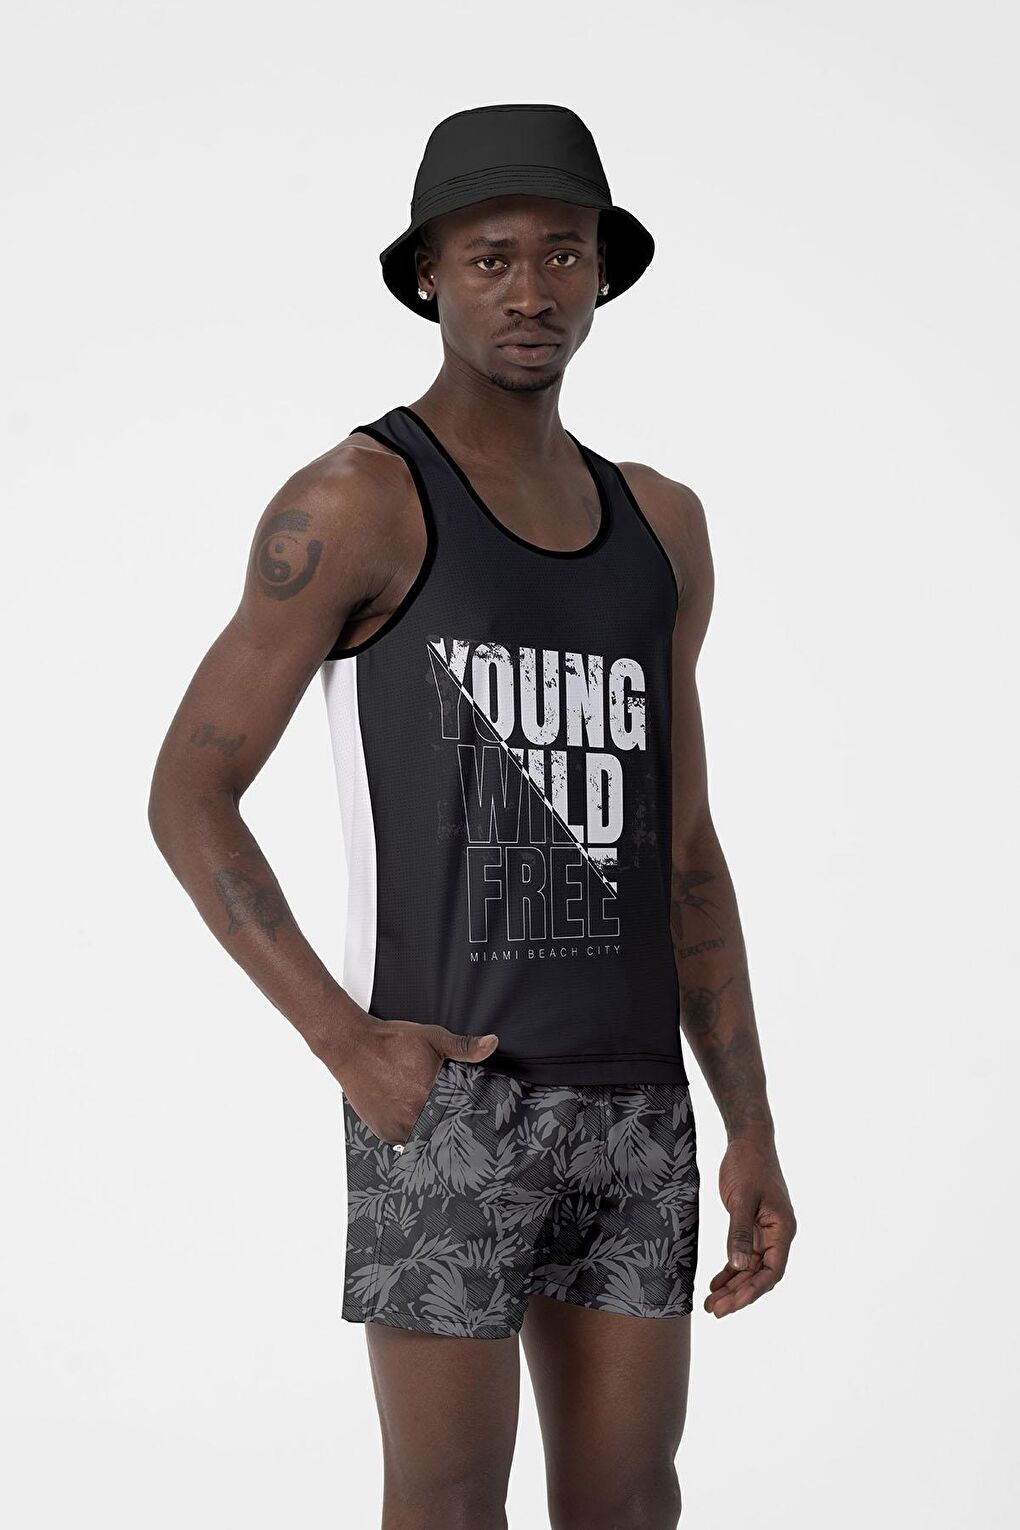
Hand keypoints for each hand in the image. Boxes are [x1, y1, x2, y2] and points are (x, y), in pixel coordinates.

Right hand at [317, 1016, 498, 1143]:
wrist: (352, 1046)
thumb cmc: (390, 1042)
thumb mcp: (432, 1038)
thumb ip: (464, 1046)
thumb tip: (491, 1044)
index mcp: (431, 1095)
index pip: (460, 1118)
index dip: (466, 1118)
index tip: (472, 1121)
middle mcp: (415, 1116)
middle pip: (442, 1130)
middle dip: (448, 1124)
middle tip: (449, 1117)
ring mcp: (398, 1127)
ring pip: (424, 1137)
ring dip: (429, 1129)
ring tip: (426, 1114)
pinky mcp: (384, 1132)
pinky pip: (405, 1140)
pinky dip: (410, 1131)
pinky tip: (410, 1115)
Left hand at [704, 1128, 796, 1317]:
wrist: (748, 1140)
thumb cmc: (749, 1164)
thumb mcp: (742, 1198)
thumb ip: (739, 1233)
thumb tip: (739, 1267)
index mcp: (783, 1229)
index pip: (772, 1271)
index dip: (752, 1290)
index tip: (731, 1304)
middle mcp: (777, 1235)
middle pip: (760, 1275)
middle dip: (738, 1294)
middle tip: (715, 1310)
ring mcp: (764, 1232)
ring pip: (750, 1268)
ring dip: (733, 1286)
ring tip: (711, 1303)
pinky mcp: (751, 1226)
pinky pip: (742, 1255)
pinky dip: (730, 1270)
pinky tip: (715, 1283)